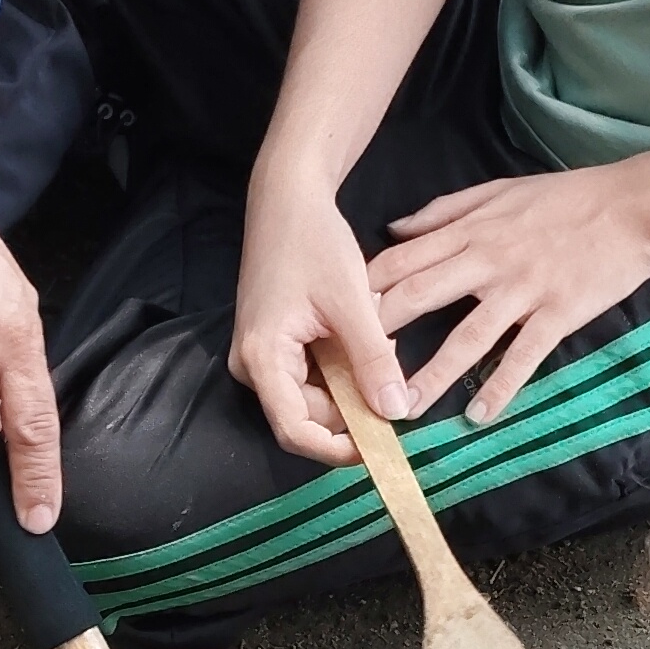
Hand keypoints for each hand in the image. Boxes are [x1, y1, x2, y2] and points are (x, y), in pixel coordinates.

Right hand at [232, 170, 408, 462]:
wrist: (287, 200)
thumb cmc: (313, 242)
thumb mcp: (353, 303)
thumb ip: (373, 361)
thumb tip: (396, 412)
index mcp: (263, 358)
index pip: (296, 430)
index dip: (338, 449)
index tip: (381, 447)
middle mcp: (253, 364)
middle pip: (305, 418)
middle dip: (351, 415)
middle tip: (393, 395)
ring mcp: (261, 356)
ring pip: (311, 399)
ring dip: (348, 391)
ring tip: (378, 358)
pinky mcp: (273, 345)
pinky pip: (309, 377)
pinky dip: (340, 372)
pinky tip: (362, 346)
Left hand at [367, 162, 649, 424]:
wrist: (633, 207)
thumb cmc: (565, 198)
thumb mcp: (498, 191)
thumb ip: (443, 212)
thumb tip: (394, 229)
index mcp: (470, 231)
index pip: (402, 261)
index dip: (364, 290)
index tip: (335, 317)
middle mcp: (488, 262)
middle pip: (420, 298)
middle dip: (378, 335)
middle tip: (347, 370)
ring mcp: (523, 291)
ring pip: (466, 338)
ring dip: (432, 376)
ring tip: (405, 409)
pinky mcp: (557, 315)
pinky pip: (523, 357)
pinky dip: (500, 387)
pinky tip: (478, 416)